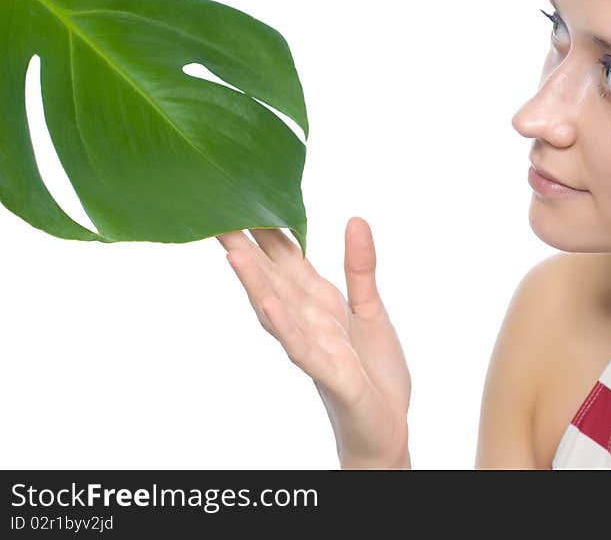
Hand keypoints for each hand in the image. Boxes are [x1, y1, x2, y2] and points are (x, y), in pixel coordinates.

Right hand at [215, 217, 410, 468]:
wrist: (385, 425)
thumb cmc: (373, 370)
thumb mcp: (371, 308)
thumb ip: (360, 267)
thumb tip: (355, 218)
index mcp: (318, 301)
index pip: (286, 257)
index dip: (266, 227)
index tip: (241, 193)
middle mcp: (307, 319)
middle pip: (271, 277)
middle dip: (246, 247)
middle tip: (216, 211)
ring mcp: (313, 346)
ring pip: (278, 310)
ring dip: (255, 283)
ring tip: (233, 252)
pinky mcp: (329, 373)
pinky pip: (301, 348)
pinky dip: (284, 327)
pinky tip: (267, 305)